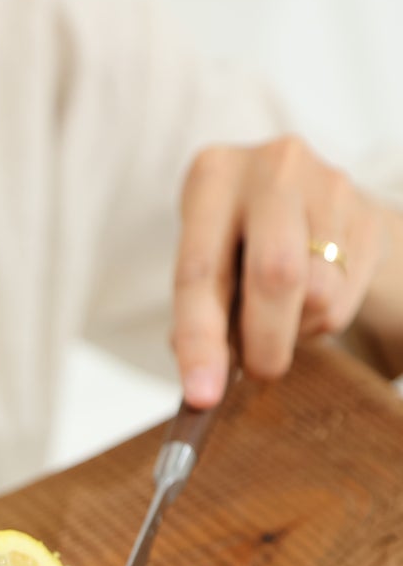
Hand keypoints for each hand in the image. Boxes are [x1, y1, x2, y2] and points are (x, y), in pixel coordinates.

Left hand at [172, 136, 391, 406]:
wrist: (305, 200)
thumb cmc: (236, 243)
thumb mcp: (205, 261)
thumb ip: (198, 314)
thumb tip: (204, 382)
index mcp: (212, 177)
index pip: (200, 270)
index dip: (199, 340)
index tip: (202, 396)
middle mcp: (271, 169)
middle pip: (277, 273)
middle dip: (265, 340)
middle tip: (259, 372)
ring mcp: (327, 185)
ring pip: (319, 292)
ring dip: (296, 328)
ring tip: (280, 315)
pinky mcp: (367, 213)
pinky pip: (345, 295)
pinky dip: (321, 319)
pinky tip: (306, 299)